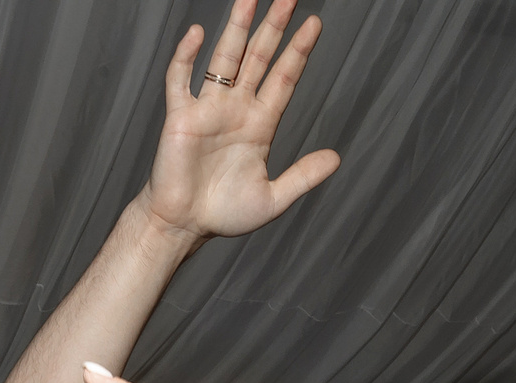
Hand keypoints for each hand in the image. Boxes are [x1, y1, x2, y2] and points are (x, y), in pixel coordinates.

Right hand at [142, 0, 338, 246]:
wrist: (183, 225)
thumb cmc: (223, 213)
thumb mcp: (273, 198)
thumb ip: (303, 176)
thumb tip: (336, 158)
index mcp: (260, 124)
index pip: (283, 79)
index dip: (298, 52)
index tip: (314, 25)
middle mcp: (236, 109)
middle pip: (258, 58)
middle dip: (273, 28)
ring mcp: (208, 108)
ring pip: (225, 58)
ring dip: (237, 28)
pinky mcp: (180, 116)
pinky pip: (181, 79)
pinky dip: (187, 56)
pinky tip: (198, 34)